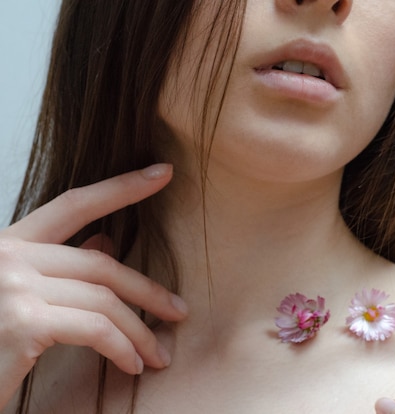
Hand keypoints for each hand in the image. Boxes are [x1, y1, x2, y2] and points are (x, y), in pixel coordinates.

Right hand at [0, 164, 187, 406]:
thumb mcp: (19, 295)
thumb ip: (60, 268)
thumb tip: (105, 241)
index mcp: (10, 245)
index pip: (74, 204)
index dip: (122, 188)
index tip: (163, 173)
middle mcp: (9, 256)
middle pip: (99, 262)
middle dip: (147, 291)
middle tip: (179, 311)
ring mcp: (14, 286)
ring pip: (103, 299)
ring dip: (139, 331)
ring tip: (158, 355)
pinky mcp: (22, 322)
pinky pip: (95, 329)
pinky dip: (122, 348)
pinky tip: (132, 365)